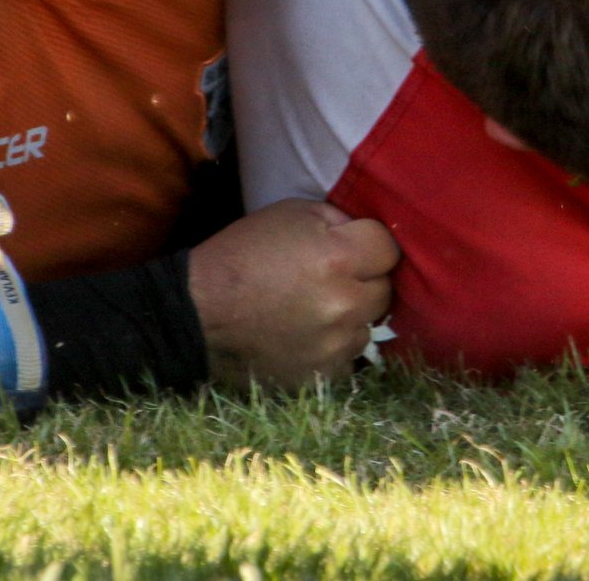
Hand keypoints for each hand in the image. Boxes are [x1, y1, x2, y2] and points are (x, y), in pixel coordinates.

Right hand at [188, 198, 398, 389]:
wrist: (199, 313)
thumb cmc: (242, 254)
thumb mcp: (289, 213)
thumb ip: (337, 221)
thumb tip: (364, 236)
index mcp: (337, 258)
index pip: (389, 248)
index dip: (368, 244)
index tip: (347, 247)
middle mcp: (345, 303)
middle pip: (384, 289)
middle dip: (362, 280)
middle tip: (326, 277)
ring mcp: (336, 345)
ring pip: (368, 325)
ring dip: (349, 315)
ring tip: (312, 308)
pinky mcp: (324, 375)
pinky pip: (348, 358)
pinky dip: (333, 346)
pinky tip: (305, 335)